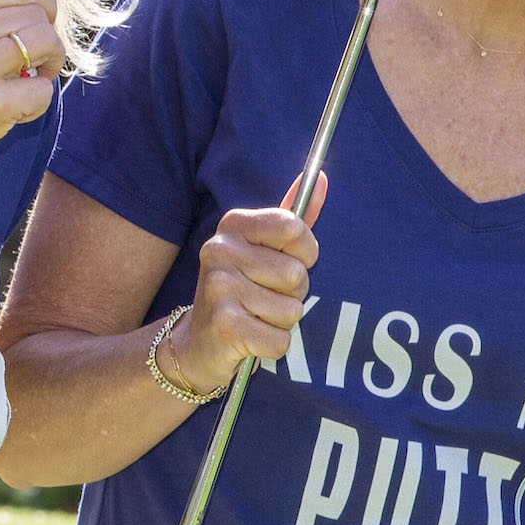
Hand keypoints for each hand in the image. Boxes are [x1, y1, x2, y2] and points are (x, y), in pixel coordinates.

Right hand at [0, 0, 60, 188]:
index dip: (43, 3)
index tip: (44, 21)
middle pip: (37, 15)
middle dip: (46, 40)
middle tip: (31, 64)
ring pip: (48, 43)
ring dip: (48, 67)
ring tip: (25, 83)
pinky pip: (44, 89)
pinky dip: (38, 103)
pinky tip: (13, 112)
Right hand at [160, 189, 322, 397]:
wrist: (200, 342)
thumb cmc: (243, 289)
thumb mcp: (265, 249)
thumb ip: (294, 217)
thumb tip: (324, 180)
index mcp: (234, 224)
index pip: (294, 227)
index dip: (305, 251)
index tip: (289, 260)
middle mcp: (220, 250)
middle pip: (297, 274)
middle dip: (293, 293)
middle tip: (264, 296)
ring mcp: (219, 287)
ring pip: (292, 310)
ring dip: (282, 321)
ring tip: (255, 316)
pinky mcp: (224, 326)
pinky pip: (281, 339)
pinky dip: (273, 344)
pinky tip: (250, 338)